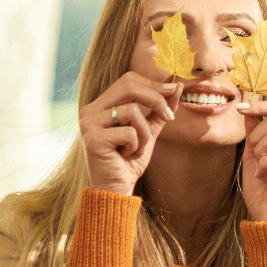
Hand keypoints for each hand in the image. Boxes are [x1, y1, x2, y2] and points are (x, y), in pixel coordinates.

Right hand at [79, 73, 182, 194]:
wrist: (117, 187)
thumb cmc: (130, 159)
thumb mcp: (150, 130)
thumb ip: (160, 110)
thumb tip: (178, 86)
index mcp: (101, 105)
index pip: (129, 80)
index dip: (154, 84)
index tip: (175, 92)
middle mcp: (90, 110)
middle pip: (129, 86)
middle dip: (156, 99)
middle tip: (169, 116)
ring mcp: (88, 123)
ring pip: (132, 111)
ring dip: (145, 132)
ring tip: (138, 147)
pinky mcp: (92, 138)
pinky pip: (129, 132)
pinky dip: (137, 145)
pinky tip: (126, 155)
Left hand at [240, 100, 266, 221]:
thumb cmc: (262, 190)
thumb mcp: (253, 156)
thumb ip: (253, 134)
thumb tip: (248, 111)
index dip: (261, 105)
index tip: (240, 108)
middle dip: (257, 133)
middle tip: (254, 153)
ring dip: (262, 147)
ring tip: (259, 164)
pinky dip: (265, 163)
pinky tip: (261, 174)